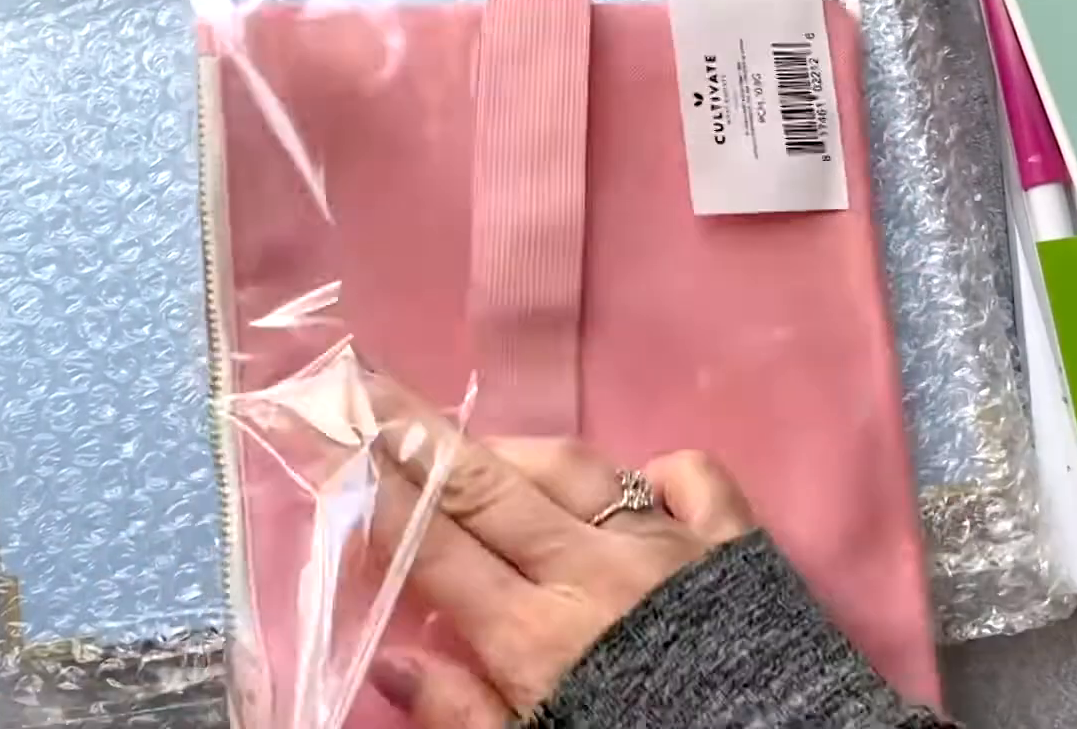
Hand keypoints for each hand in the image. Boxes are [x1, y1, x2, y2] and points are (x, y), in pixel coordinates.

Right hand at [364, 413, 756, 727]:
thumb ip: (465, 715)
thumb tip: (389, 658)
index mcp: (538, 637)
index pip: (436, 547)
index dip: (381, 491)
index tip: (337, 437)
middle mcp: (596, 573)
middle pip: (488, 488)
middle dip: (419, 434)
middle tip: (370, 381)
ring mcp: (671, 549)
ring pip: (578, 470)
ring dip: (521, 451)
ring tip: (481, 447)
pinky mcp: (739, 548)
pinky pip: (693, 480)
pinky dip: (658, 471)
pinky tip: (637, 479)